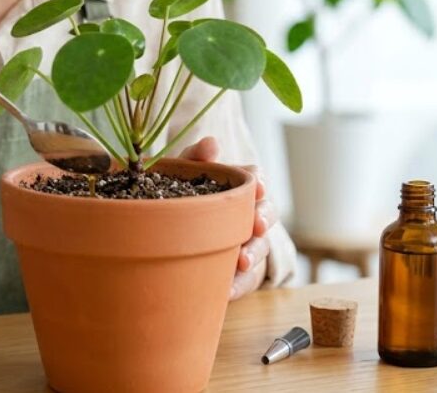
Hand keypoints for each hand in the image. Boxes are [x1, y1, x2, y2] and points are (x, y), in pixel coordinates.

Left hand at [181, 137, 277, 300]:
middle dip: (263, 218)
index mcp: (238, 188)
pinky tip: (226, 291)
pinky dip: (238, 286)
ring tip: (241, 262)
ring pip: (261, 247)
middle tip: (256, 224)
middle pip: (267, 213)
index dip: (259, 183)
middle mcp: (249, 214)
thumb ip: (195, 158)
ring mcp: (249, 244)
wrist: (169, 238)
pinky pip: (246, 282)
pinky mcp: (241, 274)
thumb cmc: (182, 199)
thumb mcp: (183, 176)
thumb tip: (211, 144)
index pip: (257, 179)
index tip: (257, 187)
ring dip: (253, 254)